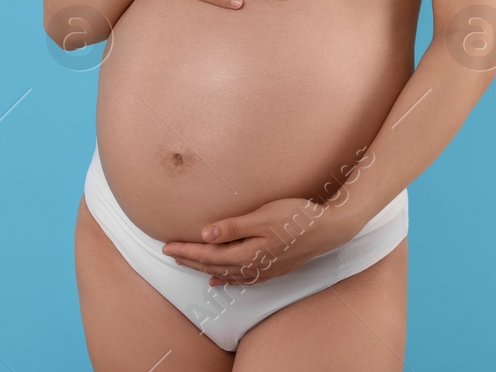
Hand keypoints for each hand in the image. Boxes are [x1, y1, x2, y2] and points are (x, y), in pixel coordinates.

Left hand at [160, 195, 355, 286]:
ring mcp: (262, 270)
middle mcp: (252, 267)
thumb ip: (235, 226)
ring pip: (224, 273)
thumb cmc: (297, 217)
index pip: (208, 254)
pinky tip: (216, 280)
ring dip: (203, 268)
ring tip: (186, 263)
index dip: (186, 250)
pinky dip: (224, 279)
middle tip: (169, 253)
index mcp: (248, 253)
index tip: (167, 246)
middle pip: (213, 265)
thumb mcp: (264, 216)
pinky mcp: (271, 269)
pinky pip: (240, 278)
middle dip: (189, 259)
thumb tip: (206, 234)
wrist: (328, 230)